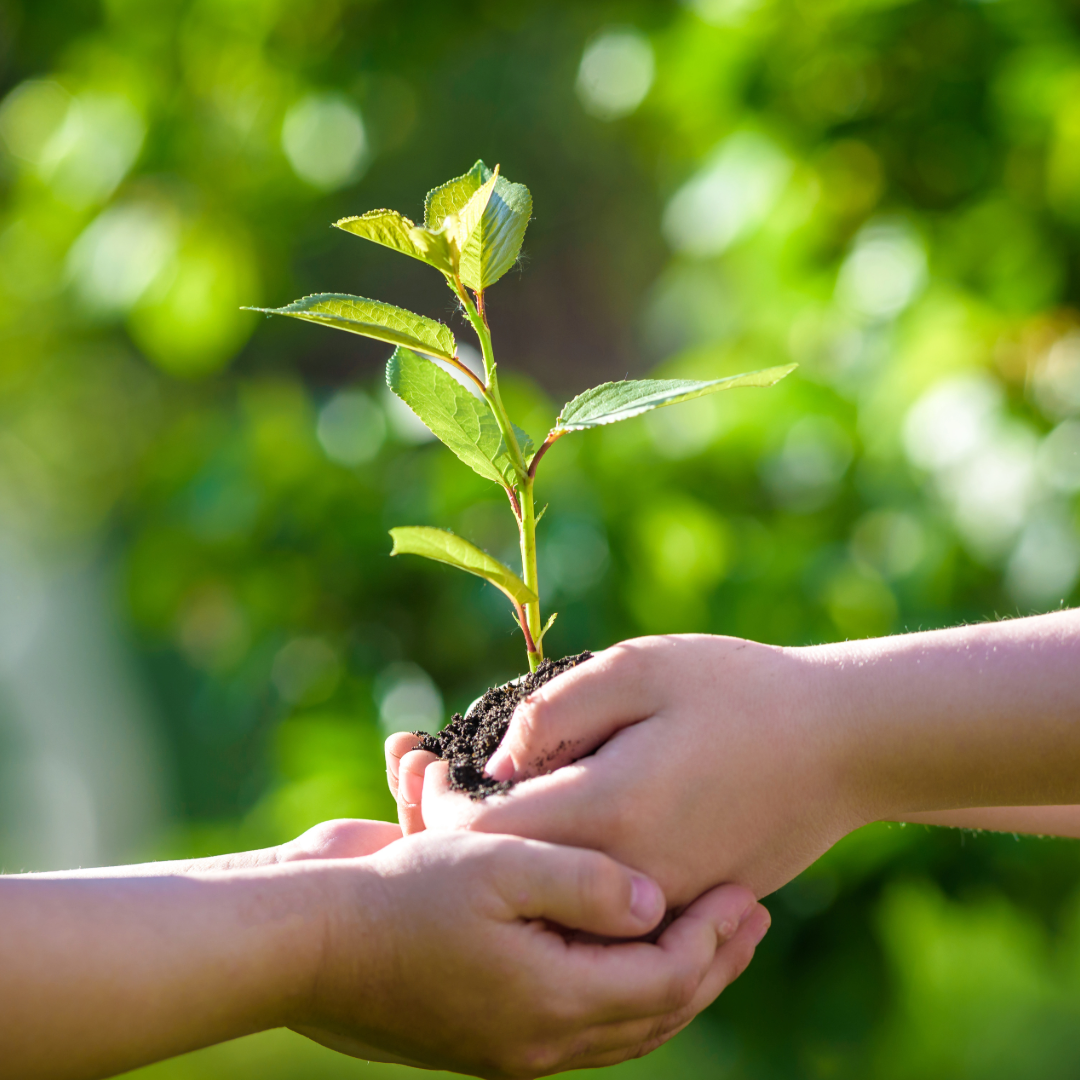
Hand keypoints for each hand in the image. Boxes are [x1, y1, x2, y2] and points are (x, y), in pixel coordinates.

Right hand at [298, 829, 769, 1075]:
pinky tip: (629, 953)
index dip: (714, 937)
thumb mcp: (500, 866)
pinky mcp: (488, 1025)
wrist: (308, 941)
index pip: (666, 980)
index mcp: (551, 1003)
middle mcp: (540, 1037)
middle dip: (712, 964)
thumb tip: (655, 901)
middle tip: (753, 917)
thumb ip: (585, 883)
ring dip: (674, 980)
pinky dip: (622, 989)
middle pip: (656, 1012)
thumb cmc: (401, 894)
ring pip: (622, 1025)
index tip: (747, 890)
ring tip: (709, 937)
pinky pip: (580, 1021)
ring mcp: (512, 1040)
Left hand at [386, 634, 861, 901]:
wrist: (843, 746)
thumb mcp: (642, 667)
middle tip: (418, 772)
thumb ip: (558, 710)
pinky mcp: (678, 905)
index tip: (420, 757)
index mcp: (607, 814)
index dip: (433, 801)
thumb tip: (494, 762)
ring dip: (492, 852)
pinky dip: (545, 869)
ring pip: (542, 899)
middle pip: (502, 878)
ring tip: (464, 794)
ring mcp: (655, 903)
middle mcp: (624, 879)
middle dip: (447, 827)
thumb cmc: (741, 692)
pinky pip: (590, 906)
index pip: (479, 835)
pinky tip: (534, 819)